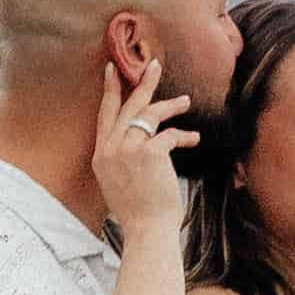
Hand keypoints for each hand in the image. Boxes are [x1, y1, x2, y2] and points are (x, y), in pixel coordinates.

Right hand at [83, 61, 190, 247]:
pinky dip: (184, 135)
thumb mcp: (119, 182)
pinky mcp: (149, 154)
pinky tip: (193, 139)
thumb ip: (122, 158)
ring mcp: (127, 150)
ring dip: (170, 106)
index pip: (105, 115)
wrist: (147, 231)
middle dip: (142, 83)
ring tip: (185, 101)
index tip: (113, 70)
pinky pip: (169, 134)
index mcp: (101, 156)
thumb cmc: (139, 211)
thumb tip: (140, 140)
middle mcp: (110, 150)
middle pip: (127, 107)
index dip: (110, 91)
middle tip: (154, 64)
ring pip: (149, 115)